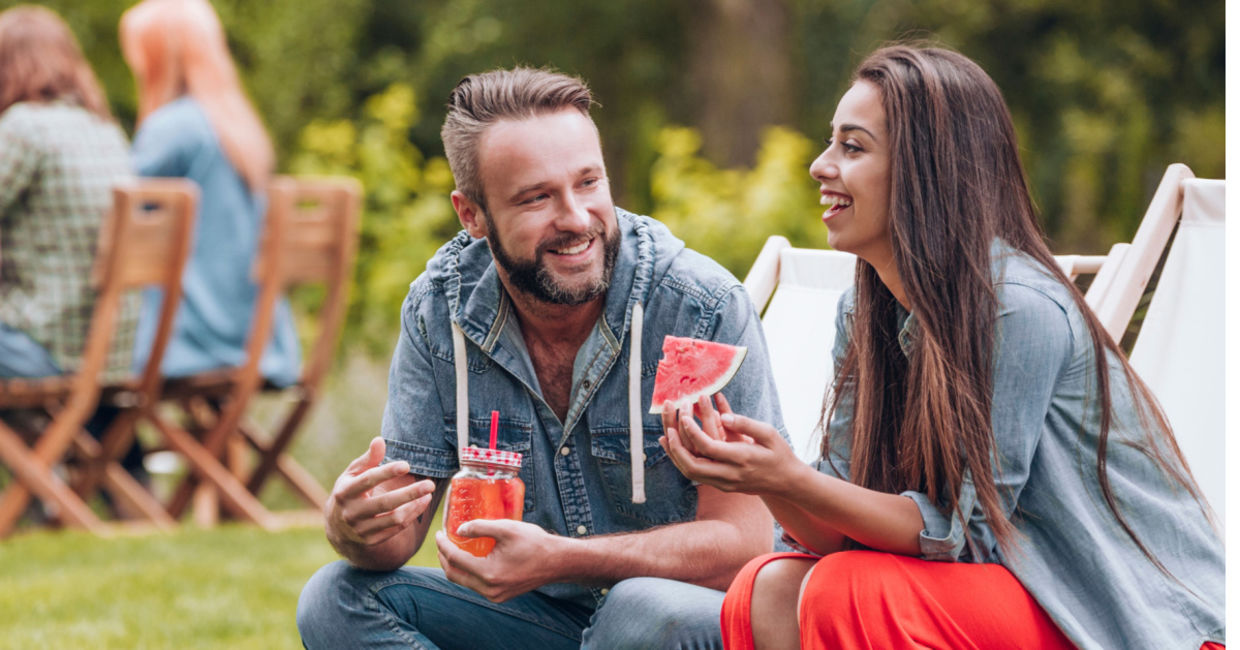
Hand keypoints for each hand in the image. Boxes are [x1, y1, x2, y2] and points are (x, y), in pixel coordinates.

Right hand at [326, 437, 435, 547]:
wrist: (337, 527)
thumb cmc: (349, 491)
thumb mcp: (352, 474)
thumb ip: (368, 459)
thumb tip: (380, 441)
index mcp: (345, 492)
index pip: (368, 480)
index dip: (387, 472)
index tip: (406, 465)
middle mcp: (351, 512)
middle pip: (384, 503)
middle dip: (410, 493)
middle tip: (430, 484)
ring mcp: (361, 529)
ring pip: (394, 518)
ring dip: (415, 505)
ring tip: (428, 493)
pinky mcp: (371, 540)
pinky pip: (396, 528)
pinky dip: (411, 515)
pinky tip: (421, 503)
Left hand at [435, 519, 560, 601]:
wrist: (556, 562)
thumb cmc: (534, 542)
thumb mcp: (506, 528)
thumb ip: (480, 527)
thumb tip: (459, 530)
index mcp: (489, 573)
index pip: (455, 559)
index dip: (443, 544)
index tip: (439, 532)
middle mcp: (489, 589)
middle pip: (455, 574)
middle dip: (444, 557)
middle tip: (442, 541)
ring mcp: (494, 595)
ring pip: (464, 582)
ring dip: (455, 565)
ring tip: (453, 548)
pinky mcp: (500, 596)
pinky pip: (476, 585)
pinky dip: (468, 572)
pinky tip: (469, 558)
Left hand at [660, 393, 801, 496]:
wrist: (787, 482)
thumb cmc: (779, 453)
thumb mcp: (768, 433)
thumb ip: (745, 424)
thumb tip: (723, 415)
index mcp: (741, 459)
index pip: (708, 447)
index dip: (692, 431)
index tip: (683, 415)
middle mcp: (730, 475)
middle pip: (693, 466)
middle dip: (677, 448)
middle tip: (668, 429)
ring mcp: (725, 484)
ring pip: (691, 474)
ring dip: (676, 456)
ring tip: (665, 437)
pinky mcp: (722, 486)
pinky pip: (697, 476)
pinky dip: (684, 462)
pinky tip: (676, 448)